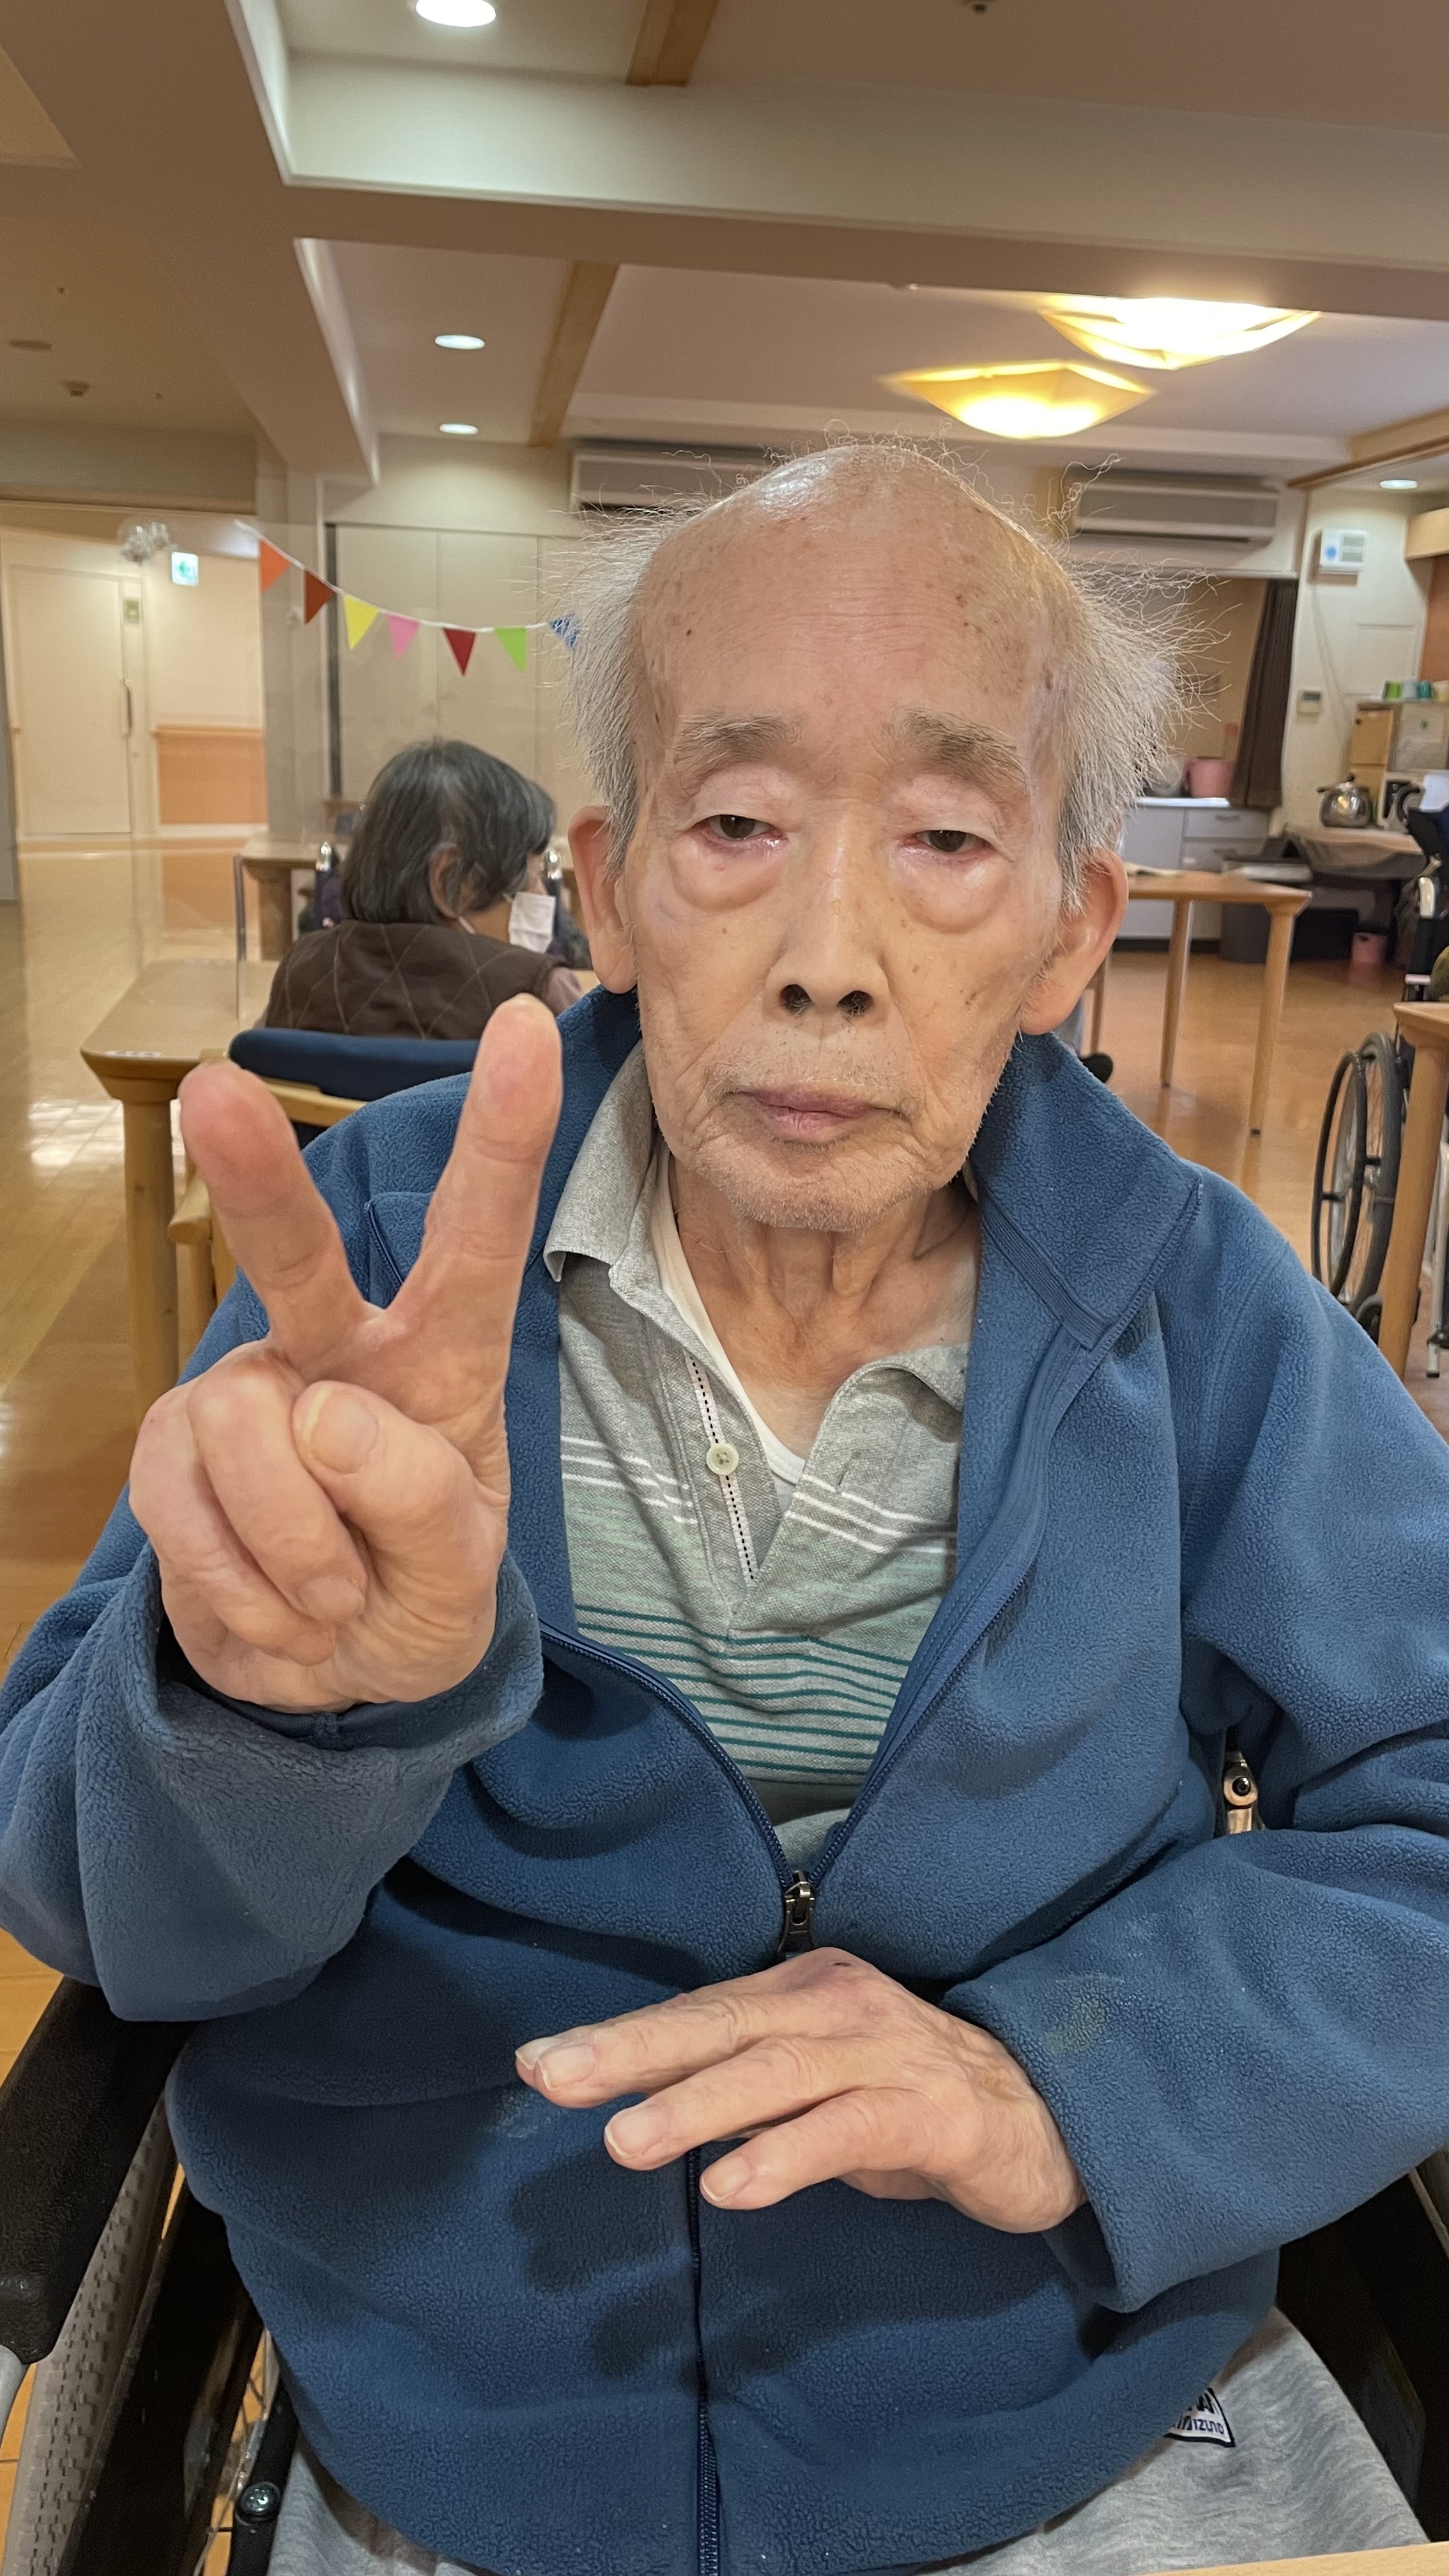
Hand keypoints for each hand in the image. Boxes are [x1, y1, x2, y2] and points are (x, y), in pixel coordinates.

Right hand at [128, 997, 561, 1710]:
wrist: (329, 1681)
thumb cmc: (415, 1597)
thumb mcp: (462, 1581)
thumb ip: (424, 1504)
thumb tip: (321, 1414)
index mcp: (444, 1360)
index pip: (478, 1241)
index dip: (503, 1136)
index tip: (525, 1027)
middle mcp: (340, 1351)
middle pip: (298, 1255)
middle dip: (257, 1178)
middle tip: (212, 1090)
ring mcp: (247, 1393)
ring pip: (247, 1433)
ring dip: (298, 1547)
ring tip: (333, 1593)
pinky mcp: (169, 1452)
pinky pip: (190, 1508)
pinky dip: (244, 1587)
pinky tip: (279, 1608)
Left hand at [516, 1948, 1082, 2230]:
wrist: (1044, 2119)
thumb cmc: (904, 2101)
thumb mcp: (811, 2089)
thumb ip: (733, 2091)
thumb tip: (628, 2105)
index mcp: (801, 1990)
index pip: (695, 2013)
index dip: (618, 2037)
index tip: (537, 2064)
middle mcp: (837, 2004)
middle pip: (721, 2024)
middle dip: (632, 2051)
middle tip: (555, 2078)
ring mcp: (886, 2051)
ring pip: (777, 2071)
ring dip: (697, 2106)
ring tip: (623, 2140)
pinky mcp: (932, 2110)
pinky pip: (847, 2128)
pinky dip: (787, 2154)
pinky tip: (734, 2185)